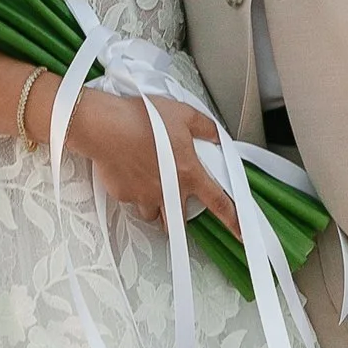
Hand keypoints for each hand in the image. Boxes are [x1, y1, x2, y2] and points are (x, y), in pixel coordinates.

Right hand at [67, 88, 238, 232]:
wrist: (106, 126)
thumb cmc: (141, 119)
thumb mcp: (183, 114)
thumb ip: (204, 127)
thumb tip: (215, 134)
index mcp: (188, 172)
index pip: (218, 202)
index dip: (233, 220)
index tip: (241, 232)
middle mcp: (168, 190)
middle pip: (180, 219)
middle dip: (180, 214)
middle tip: (175, 200)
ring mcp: (144, 196)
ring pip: (154, 213)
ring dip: (155, 203)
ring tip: (149, 181)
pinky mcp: (124, 195)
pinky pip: (132, 200)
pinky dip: (133, 191)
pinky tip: (129, 171)